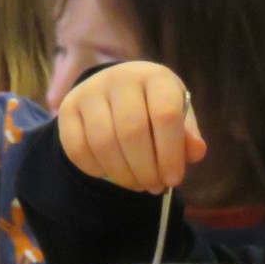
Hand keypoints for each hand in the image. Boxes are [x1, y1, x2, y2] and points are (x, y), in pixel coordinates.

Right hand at [58, 61, 205, 193]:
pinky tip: (111, 173)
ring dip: (122, 174)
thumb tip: (196, 152)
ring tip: (136, 184)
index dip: (171, 154)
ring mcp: (89, 91)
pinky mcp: (68, 108)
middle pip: (132, 132)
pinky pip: (78, 149)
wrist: (117, 90)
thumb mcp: (178, 115)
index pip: (165, 115)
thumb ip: (187, 135)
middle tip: (153, 187)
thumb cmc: (154, 107)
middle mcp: (120, 78)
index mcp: (155, 76)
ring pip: (103, 143)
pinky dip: (96, 170)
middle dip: (145, 169)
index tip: (173, 180)